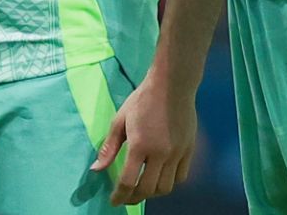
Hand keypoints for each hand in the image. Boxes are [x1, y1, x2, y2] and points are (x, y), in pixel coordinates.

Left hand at [92, 73, 197, 204]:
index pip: (128, 182)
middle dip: (134, 198)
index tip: (114, 201)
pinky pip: (181, 176)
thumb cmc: (143, 100)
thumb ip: (109, 148)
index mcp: (140, 145)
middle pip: (148, 189)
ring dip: (153, 192)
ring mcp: (177, 152)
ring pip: (166, 187)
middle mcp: (160, 152)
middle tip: (126, 197)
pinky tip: (161, 176)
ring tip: (144, 187)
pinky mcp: (189, 148)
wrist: (173, 84)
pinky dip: (170, 181)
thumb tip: (96, 169)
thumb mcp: (120, 120)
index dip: (119, 196)